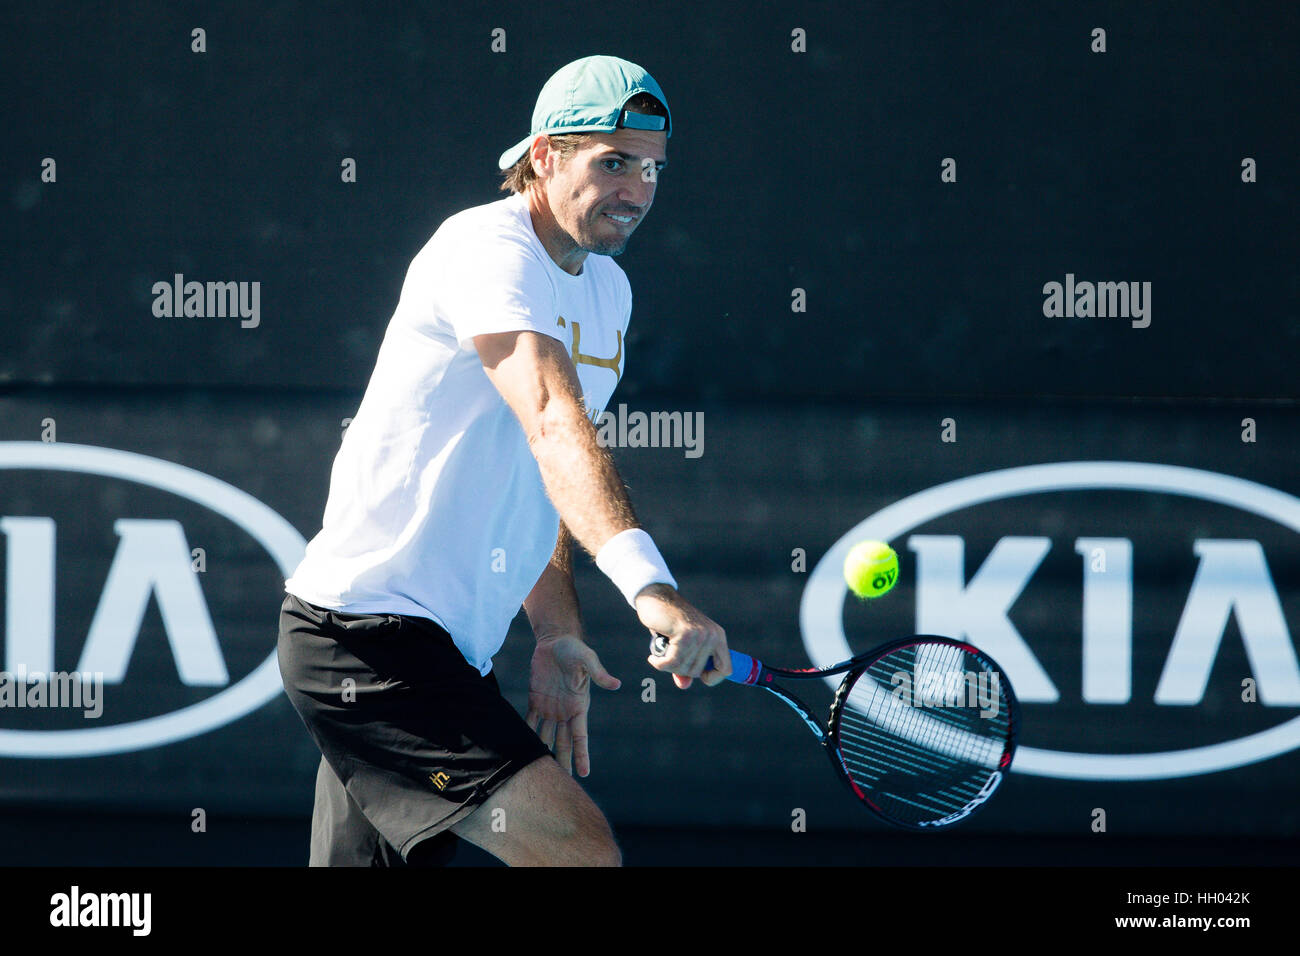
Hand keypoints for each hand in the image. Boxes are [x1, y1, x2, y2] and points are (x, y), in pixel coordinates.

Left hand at [526, 635, 620, 775]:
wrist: (556, 640)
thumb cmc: (574, 649)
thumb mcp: (587, 659)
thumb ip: (599, 673)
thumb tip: (616, 684)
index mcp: (579, 705)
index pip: (580, 735)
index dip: (582, 754)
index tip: (584, 773)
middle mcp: (565, 711)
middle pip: (563, 742)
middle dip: (563, 762)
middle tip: (560, 784)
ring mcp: (550, 707)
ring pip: (546, 736)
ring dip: (544, 752)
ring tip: (539, 772)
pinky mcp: (536, 699)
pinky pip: (530, 720)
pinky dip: (526, 733)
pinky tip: (521, 748)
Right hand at [635, 584, 729, 688]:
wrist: (656, 597)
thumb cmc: (669, 623)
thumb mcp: (680, 647)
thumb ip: (683, 666)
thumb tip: (684, 686)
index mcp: (718, 637)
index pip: (726, 669)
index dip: (712, 678)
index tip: (698, 676)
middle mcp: (713, 636)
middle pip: (697, 672)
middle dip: (679, 669)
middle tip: (668, 656)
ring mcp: (700, 634)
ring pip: (683, 667)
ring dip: (667, 665)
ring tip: (661, 652)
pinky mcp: (685, 633)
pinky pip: (672, 661)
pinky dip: (659, 663)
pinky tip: (653, 657)